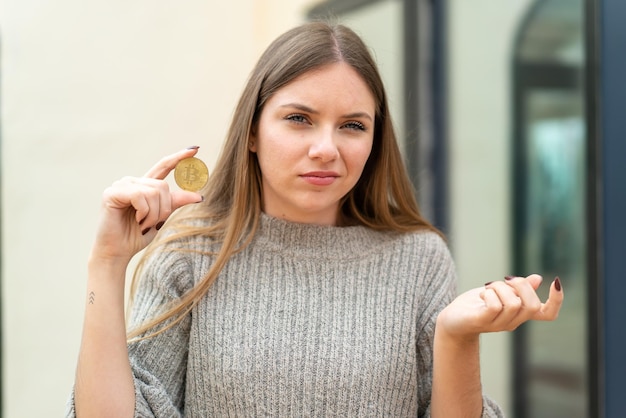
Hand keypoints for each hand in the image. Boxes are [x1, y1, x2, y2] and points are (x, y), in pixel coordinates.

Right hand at [91, 147, 203, 263]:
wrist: (118, 252)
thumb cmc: (136, 235)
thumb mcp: (160, 217)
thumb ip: (174, 203)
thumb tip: (198, 195)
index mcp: (145, 186)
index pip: (164, 166)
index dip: (179, 158)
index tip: (195, 149)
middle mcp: (134, 182)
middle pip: (163, 186)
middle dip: (164, 209)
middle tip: (154, 224)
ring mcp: (122, 185)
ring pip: (154, 191)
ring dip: (154, 214)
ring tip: (143, 225)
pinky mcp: (112, 192)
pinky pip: (140, 196)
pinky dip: (144, 212)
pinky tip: (136, 220)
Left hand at [436, 274, 562, 339]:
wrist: (451, 321)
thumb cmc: (475, 305)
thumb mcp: (498, 292)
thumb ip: (517, 288)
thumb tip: (537, 278)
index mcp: (520, 314)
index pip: (548, 314)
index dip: (557, 300)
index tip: (555, 282)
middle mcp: (513, 321)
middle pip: (531, 304)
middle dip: (520, 285)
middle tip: (505, 280)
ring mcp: (498, 324)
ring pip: (513, 303)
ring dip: (500, 287)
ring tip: (488, 289)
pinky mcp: (482, 321)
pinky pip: (494, 306)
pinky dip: (489, 294)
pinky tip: (482, 296)